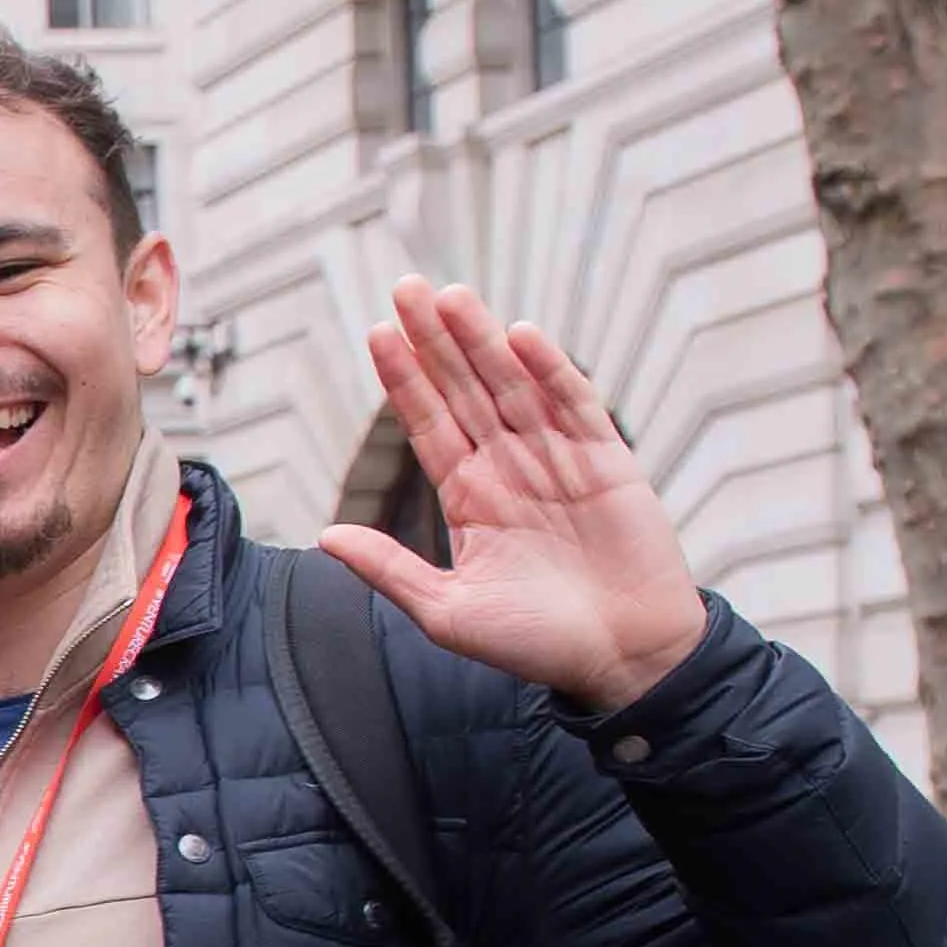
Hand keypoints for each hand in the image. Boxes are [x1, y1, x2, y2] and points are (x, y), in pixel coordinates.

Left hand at [316, 278, 709, 714]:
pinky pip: (574, 407)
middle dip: (435, 341)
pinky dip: (549, 372)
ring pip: (513, 387)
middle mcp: (509, 469)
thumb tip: (324, 537)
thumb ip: (389, 570)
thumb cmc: (535, 643)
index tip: (378, 333)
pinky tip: (520, 336)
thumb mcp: (446, 612)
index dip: (405, 379)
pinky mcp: (608, 462)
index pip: (428, 424)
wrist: (622, 659)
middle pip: (464, 390)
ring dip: (482, 341)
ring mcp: (559, 460)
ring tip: (450, 296)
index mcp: (470, 498)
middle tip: (405, 287)